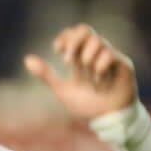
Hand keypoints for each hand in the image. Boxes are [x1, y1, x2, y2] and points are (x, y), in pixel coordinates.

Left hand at [23, 23, 137, 125]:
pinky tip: (98, 83)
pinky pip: (110, 55)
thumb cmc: (87, 105)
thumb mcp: (62, 90)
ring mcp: (111, 57)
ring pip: (97, 41)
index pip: (74, 33)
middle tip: (67, 61)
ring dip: (87, 58)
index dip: (65, 37)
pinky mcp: (123, 65)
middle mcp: (97, 53)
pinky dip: (99, 68)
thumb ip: (46, 75)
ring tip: (87, 76)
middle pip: (85, 30)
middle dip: (73, 42)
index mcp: (82, 56)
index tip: (57, 51)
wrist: (107, 121)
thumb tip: (26, 59)